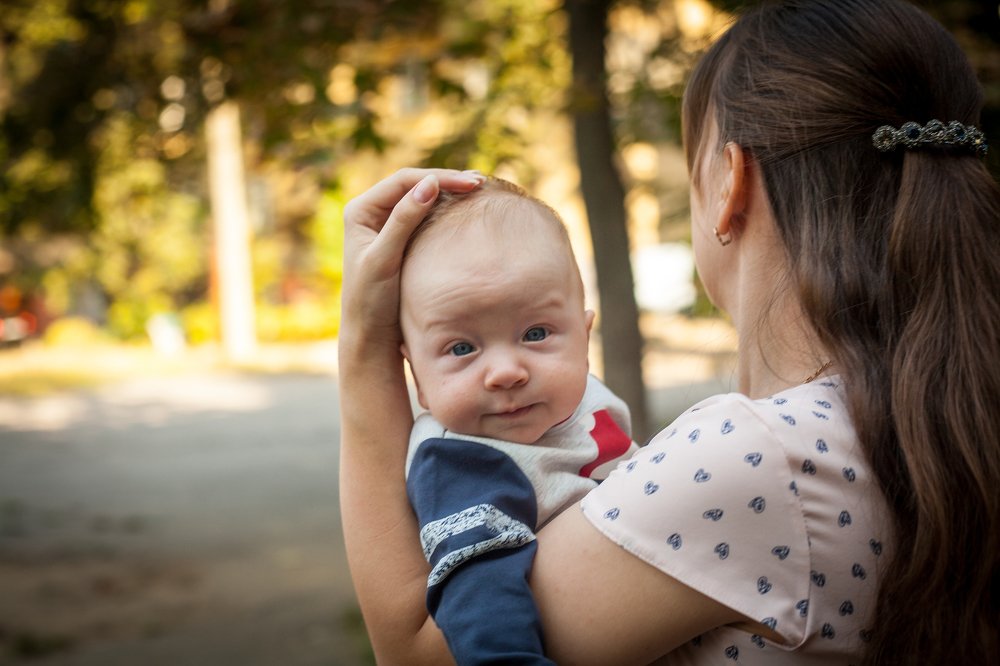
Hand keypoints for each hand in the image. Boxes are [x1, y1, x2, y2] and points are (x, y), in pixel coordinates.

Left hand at [341, 168, 484, 346]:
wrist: (371, 335)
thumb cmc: (371, 300)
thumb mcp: (384, 259)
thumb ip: (403, 220)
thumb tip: (430, 183)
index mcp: (361, 210)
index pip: (403, 181)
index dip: (438, 178)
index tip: (468, 184)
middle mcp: (372, 212)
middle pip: (414, 185)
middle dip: (447, 182)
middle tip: (479, 183)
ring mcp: (387, 225)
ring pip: (422, 198)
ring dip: (449, 193)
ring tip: (478, 191)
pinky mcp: (401, 239)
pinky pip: (426, 216)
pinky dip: (446, 211)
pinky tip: (467, 210)